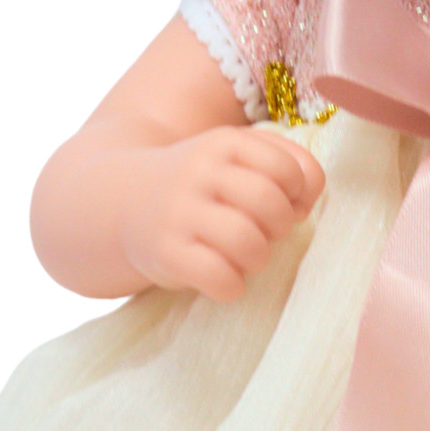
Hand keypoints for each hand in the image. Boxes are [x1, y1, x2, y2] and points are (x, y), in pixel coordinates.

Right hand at [120, 127, 324, 301]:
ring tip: (246, 259)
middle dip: (280, 228)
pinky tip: (225, 281)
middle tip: (266, 235)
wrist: (123, 204)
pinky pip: (218, 276)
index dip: (299, 194)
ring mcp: (180, 213)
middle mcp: (200, 173)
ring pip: (247, 241)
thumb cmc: (198, 188)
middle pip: (270, 204)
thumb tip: (306, 200)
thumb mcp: (233, 159)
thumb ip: (282, 162)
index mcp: (225, 144)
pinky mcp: (166, 252)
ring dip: (258, 258)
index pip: (288, 169)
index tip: (285, 205)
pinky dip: (232, 286)